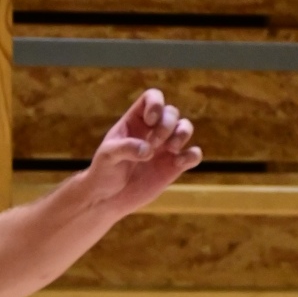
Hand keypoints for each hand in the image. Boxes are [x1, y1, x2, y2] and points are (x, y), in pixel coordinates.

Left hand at [85, 88, 201, 215]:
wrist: (108, 198)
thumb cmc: (104, 172)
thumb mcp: (107, 157)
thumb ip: (125, 148)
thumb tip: (148, 150)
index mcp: (135, 121)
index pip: (152, 97)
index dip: (156, 103)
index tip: (150, 120)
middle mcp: (152, 131)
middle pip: (171, 112)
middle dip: (167, 125)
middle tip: (155, 143)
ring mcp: (164, 148)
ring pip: (185, 128)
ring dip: (183, 133)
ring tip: (171, 149)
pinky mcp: (174, 166)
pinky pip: (193, 154)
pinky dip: (192, 155)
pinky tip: (178, 164)